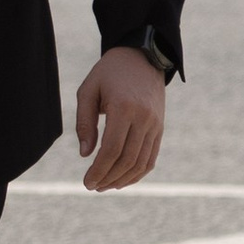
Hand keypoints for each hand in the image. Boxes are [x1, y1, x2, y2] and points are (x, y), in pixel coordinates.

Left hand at [76, 45, 166, 192]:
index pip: (112, 150)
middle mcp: (144, 119)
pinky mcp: (160, 128)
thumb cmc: (109, 73)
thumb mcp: (88, 90)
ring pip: (141, 162)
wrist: (141, 57)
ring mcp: (155, 124)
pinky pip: (151, 157)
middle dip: (109, 178)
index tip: (87, 182)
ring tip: (105, 186)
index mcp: (124, 108)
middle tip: (93, 187)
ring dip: (123, 179)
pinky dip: (138, 172)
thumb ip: (84, 122)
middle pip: (127, 160)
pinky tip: (123, 179)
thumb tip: (85, 154)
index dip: (99, 170)